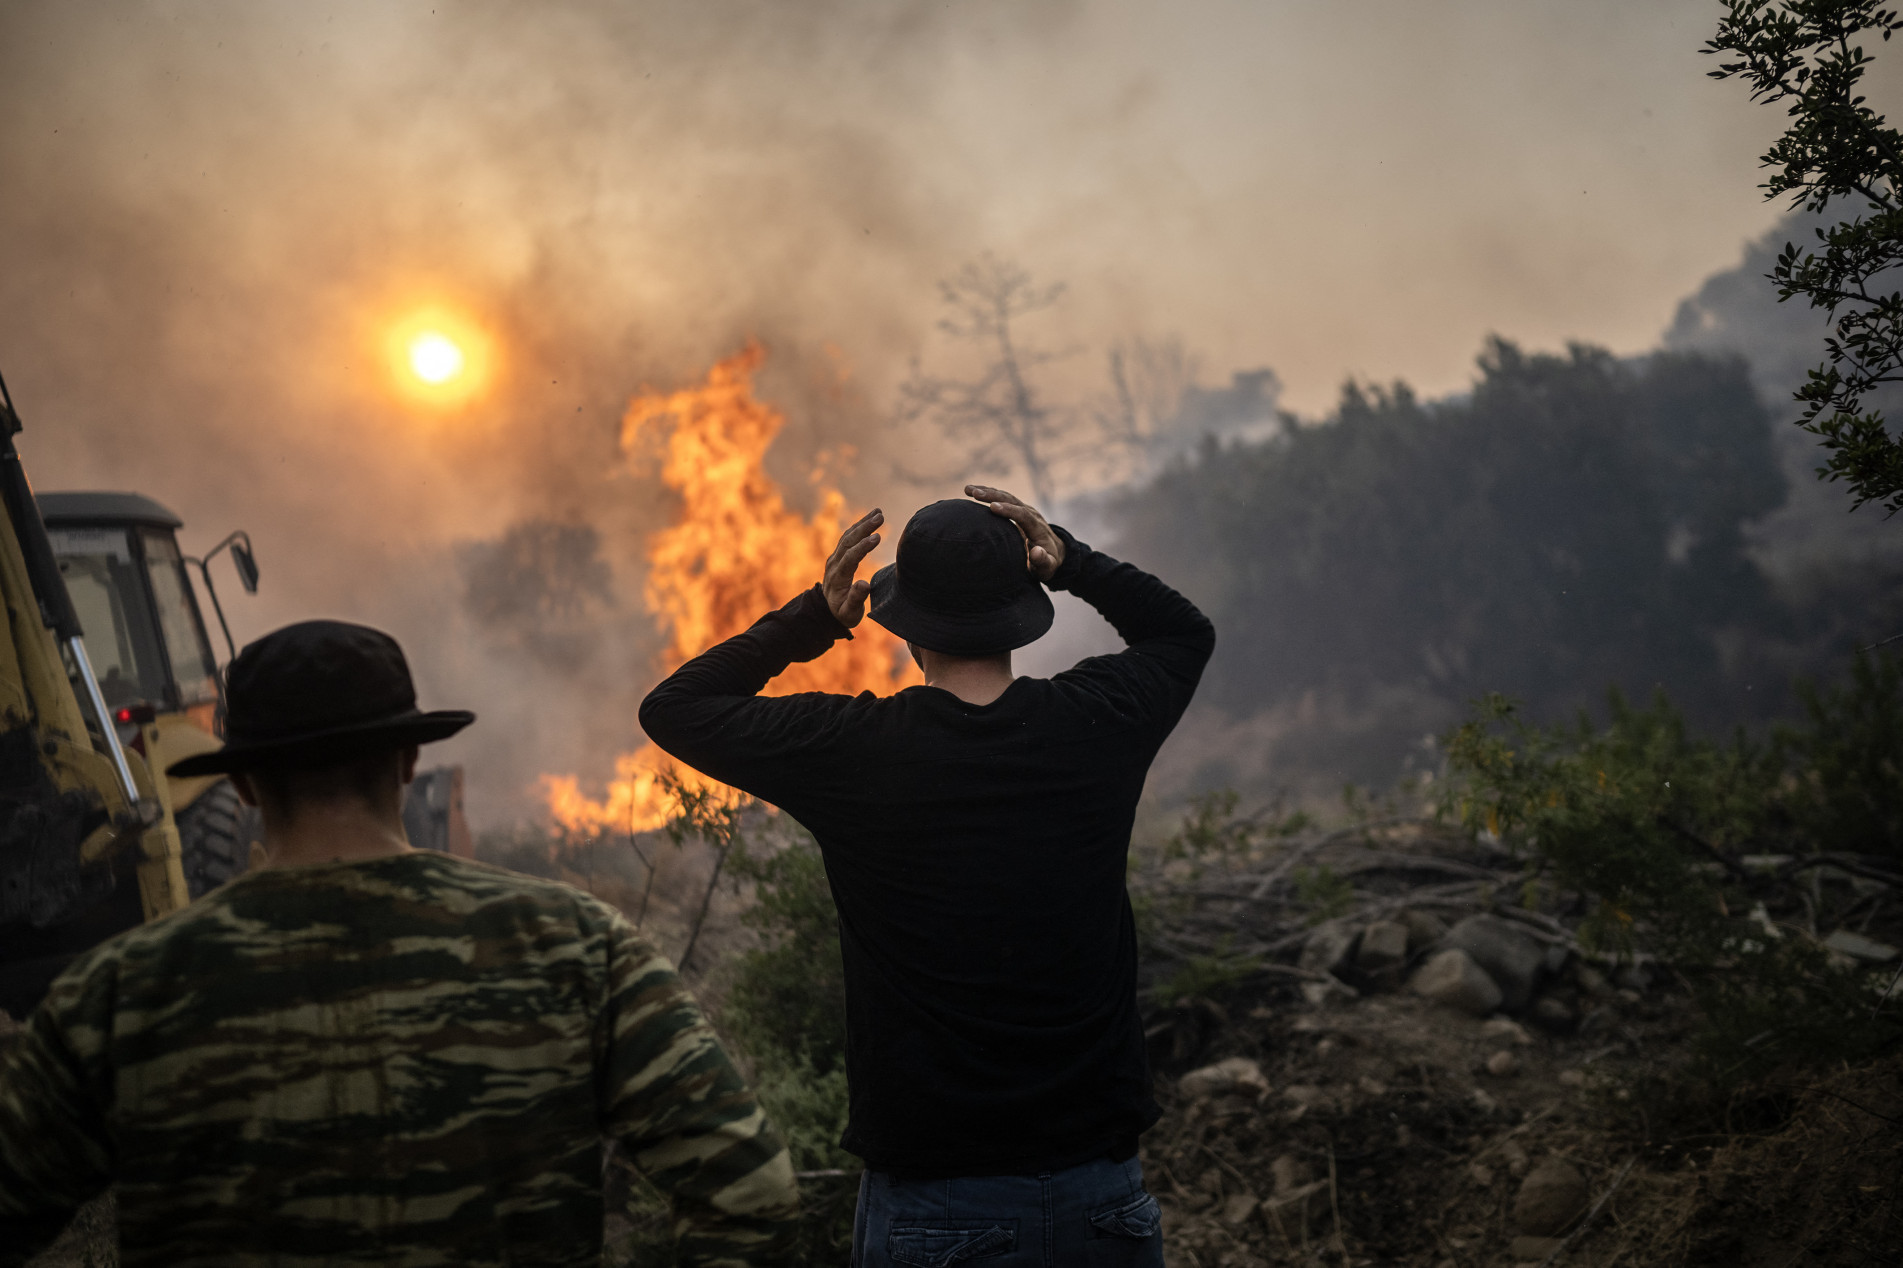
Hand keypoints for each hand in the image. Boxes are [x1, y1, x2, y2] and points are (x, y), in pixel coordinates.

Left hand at [823, 507, 882, 627]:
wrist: (828, 610)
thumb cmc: (843, 613)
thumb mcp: (850, 613)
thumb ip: (856, 600)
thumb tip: (865, 584)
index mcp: (837, 578)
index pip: (849, 559)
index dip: (862, 547)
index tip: (877, 537)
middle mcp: (834, 564)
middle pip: (848, 542)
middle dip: (864, 528)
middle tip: (880, 516)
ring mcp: (835, 558)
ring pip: (848, 537)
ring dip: (863, 523)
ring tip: (879, 512)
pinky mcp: (838, 555)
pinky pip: (848, 537)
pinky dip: (859, 526)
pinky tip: (870, 517)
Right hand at [965, 484, 1063, 581]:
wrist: (1053, 552)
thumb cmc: (1047, 563)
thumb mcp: (1048, 567)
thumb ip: (1043, 561)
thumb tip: (1036, 552)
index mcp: (1037, 529)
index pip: (1024, 516)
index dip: (1009, 510)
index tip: (993, 507)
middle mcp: (1031, 515)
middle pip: (1013, 501)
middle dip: (994, 496)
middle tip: (975, 493)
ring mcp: (1024, 510)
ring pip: (1006, 497)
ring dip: (987, 492)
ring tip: (968, 489)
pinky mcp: (1017, 509)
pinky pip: (1002, 499)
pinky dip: (988, 493)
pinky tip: (971, 491)